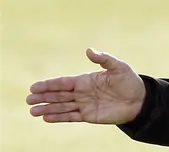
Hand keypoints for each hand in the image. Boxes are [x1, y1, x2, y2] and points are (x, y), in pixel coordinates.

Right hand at [27, 48, 145, 124]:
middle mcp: (82, 92)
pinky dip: (59, 117)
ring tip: (33, 111)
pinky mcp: (89, 116)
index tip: (34, 87)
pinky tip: (47, 118)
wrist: (140, 100)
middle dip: (44, 96)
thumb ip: (103, 59)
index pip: (63, 83)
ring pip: (62, 107)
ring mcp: (85, 105)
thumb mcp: (118, 67)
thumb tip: (89, 50)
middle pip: (59, 95)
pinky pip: (71, 117)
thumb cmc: (129, 81)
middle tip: (29, 99)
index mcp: (86, 80)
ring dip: (48, 108)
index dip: (49, 85)